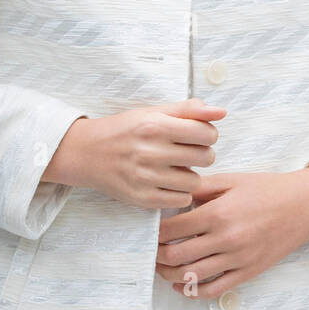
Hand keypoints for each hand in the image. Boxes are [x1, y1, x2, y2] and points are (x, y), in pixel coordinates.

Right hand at [41, 99, 225, 208]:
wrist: (86, 152)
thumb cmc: (125, 129)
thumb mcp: (154, 112)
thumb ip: (189, 110)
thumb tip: (222, 112)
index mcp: (156, 125)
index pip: (207, 133)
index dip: (208, 134)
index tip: (197, 136)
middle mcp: (150, 151)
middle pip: (206, 157)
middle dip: (201, 154)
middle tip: (186, 153)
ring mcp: (145, 177)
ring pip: (195, 181)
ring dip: (191, 175)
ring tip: (177, 168)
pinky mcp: (141, 198)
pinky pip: (180, 200)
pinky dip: (180, 193)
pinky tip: (169, 182)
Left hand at [155, 165, 308, 297]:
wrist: (303, 206)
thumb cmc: (267, 189)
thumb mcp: (231, 179)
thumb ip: (200, 188)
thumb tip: (173, 195)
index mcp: (218, 214)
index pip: (173, 230)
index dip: (156, 233)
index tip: (151, 231)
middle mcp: (226, 239)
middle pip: (177, 256)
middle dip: (158, 256)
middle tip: (153, 251)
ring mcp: (237, 259)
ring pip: (191, 277)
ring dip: (169, 275)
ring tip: (163, 267)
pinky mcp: (247, 273)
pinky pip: (214, 290)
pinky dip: (192, 292)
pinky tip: (182, 285)